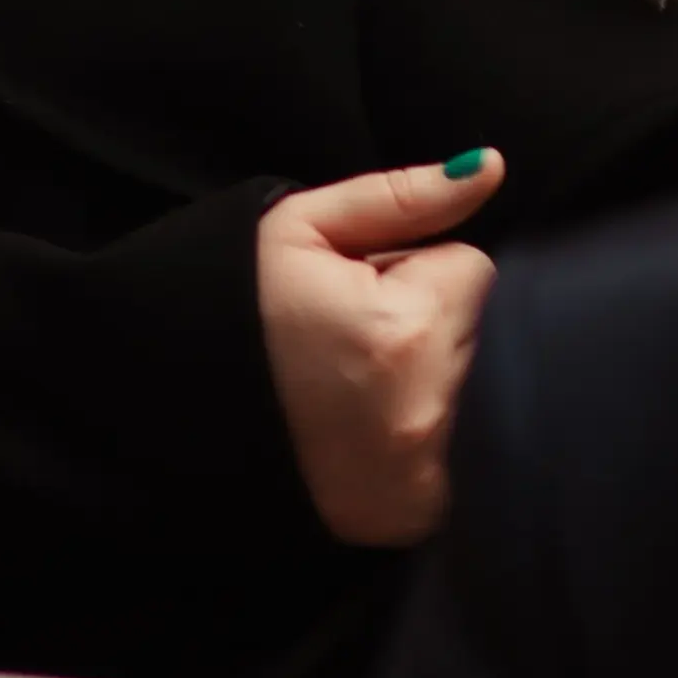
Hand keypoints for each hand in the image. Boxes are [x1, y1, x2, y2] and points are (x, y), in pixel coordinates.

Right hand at [256, 155, 501, 546]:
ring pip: (464, 381)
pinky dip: (418, 437)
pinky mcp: (420, 511)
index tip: (359, 292)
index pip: (468, 265)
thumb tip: (490, 166)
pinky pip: (457, 452)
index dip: (413, 270)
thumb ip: (400, 195)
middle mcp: (430, 403)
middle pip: (471, 325)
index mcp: (405, 326)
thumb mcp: (297, 232)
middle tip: (347, 340)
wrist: (187, 426)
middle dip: (422, 320)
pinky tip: (365, 433)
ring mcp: (429, 468)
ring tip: (351, 384)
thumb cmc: (237, 314)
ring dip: (423, 375)